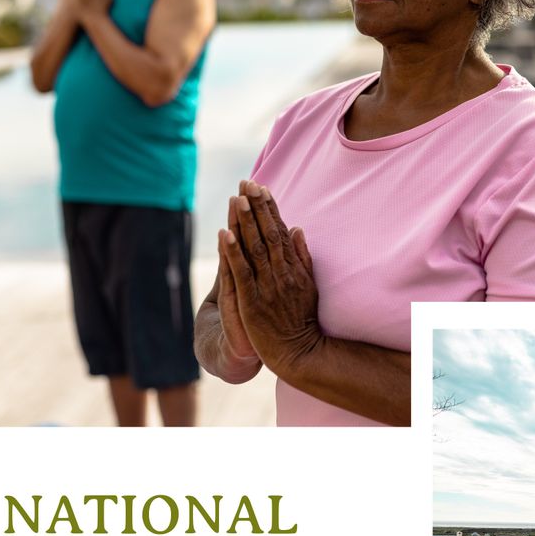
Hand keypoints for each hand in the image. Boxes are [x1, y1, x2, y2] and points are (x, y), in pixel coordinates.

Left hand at [219, 180, 321, 377]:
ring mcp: (267, 287)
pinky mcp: (252, 302)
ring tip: (236, 199)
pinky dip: (232, 253)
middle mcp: (281, 273)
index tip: (262, 188)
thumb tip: (297, 228)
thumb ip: (302, 257)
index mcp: (293, 267)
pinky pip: (241, 273)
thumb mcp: (309, 285)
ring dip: (245, 222)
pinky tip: (225, 234)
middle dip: (256, 207)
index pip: (280, 231)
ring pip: (254, 248)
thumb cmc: (302, 320)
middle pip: (267, 234)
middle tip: (247, 182)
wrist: (298, 352)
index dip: (270, 209)